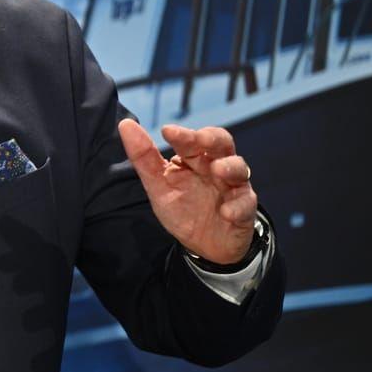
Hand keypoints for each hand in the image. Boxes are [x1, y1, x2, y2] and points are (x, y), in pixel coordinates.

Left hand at [117, 119, 255, 264]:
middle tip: (202, 139)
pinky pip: (246, 205)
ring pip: (239, 169)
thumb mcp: (158, 186)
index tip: (167, 130)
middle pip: (222, 144)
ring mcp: (233, 187)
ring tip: (218, 171)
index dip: (184, 134)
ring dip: (230, 168)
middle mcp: (216, 167)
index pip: (193, 140)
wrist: (205, 246)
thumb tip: (125, 125)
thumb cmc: (183, 209)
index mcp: (195, 159)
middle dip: (213, 139)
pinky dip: (237, 207)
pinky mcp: (244, 210)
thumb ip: (144, 158)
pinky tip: (226, 212)